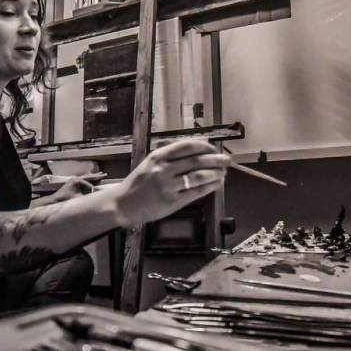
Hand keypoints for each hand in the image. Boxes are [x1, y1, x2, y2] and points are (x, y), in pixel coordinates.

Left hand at [29, 172, 105, 205]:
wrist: (55, 199)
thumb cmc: (64, 199)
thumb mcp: (76, 198)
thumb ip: (85, 197)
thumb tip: (93, 196)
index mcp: (77, 180)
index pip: (88, 184)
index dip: (93, 189)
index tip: (96, 194)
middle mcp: (75, 178)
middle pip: (89, 176)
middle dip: (97, 176)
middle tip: (105, 174)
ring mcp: (73, 180)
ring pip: (86, 177)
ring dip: (93, 176)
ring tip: (100, 174)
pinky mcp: (72, 182)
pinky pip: (83, 179)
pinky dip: (88, 179)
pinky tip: (91, 178)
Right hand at [111, 139, 230, 227]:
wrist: (123, 203)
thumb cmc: (139, 183)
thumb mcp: (150, 164)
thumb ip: (170, 158)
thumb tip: (198, 152)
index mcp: (158, 156)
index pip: (187, 146)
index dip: (205, 147)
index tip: (214, 149)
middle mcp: (163, 169)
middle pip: (196, 161)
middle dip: (216, 160)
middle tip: (227, 160)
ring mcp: (168, 186)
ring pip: (198, 176)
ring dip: (215, 173)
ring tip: (224, 172)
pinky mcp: (172, 201)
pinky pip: (195, 192)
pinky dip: (209, 187)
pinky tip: (217, 184)